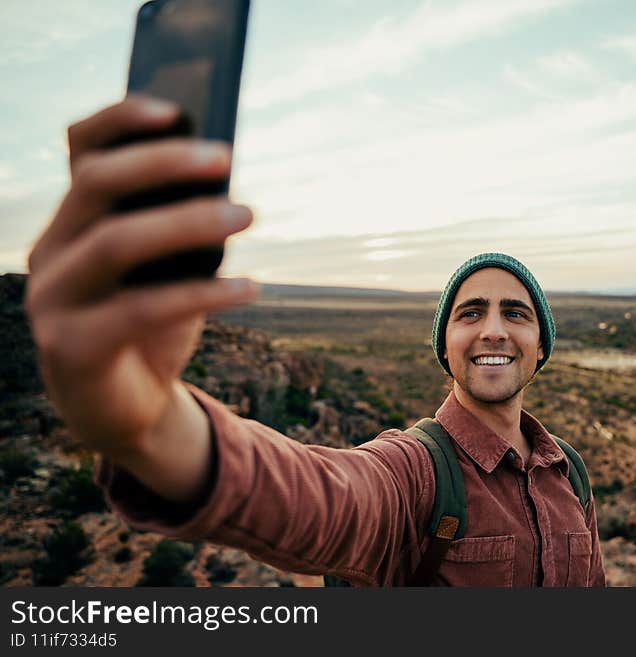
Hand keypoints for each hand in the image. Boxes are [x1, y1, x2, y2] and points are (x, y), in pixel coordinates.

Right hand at [25, 96, 257, 461]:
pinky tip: (252, 287)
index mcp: (74, 221)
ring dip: (189, 221)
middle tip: (227, 159)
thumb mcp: (168, 270)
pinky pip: (142, 309)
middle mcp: (51, 251)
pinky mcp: (71, 347)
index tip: (176, 109)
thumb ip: (178, 229)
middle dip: (164, 163)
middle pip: (97, 185)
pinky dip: (204, 295)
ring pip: (116, 242)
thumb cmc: (153, 326)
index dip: (121, 120)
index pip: (82, 152)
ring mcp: (52, 299)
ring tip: (248, 213)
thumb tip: (226, 184)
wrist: (127, 409)